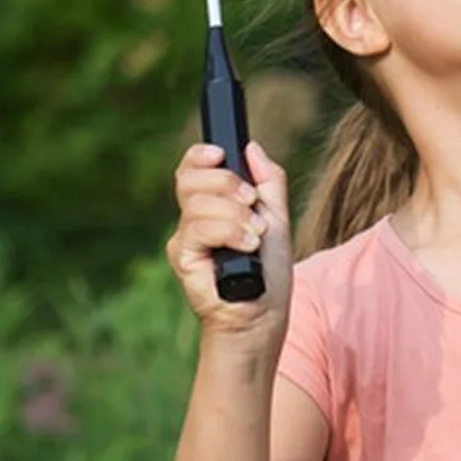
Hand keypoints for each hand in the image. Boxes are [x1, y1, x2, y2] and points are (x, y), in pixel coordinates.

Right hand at [165, 139, 293, 345]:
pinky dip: (230, 231)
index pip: (192, 169)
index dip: (200, 155)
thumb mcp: (277, 216)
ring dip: (236, 214)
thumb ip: (268, 181)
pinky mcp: (183, 260)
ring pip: (198, 203)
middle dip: (227, 182)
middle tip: (251, 202)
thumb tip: (252, 148)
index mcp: (213, 205)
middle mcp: (192, 220)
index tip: (221, 153)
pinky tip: (247, 245)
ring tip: (255, 235)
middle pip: (190, 179)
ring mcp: (185, 240)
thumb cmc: (269, 270)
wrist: (264, 312)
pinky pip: (199, 229)